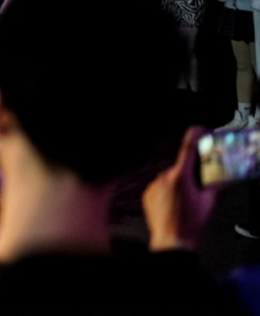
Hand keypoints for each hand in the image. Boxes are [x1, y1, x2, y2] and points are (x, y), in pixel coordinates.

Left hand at [143, 127, 217, 250]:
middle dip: (187, 176)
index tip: (197, 129)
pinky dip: (165, 192)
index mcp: (181, 177)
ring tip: (182, 203)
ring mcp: (153, 185)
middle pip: (179, 169)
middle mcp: (164, 177)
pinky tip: (171, 205)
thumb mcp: (208, 202)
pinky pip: (158, 188)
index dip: (193, 137)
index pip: (187, 150)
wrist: (172, 240)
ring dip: (175, 186)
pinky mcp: (146, 193)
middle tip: (193, 191)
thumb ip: (215, 186)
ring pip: (168, 179)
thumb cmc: (191, 223)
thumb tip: (224, 178)